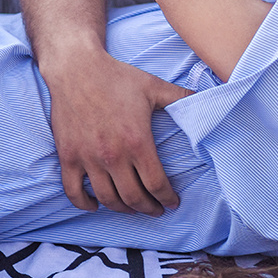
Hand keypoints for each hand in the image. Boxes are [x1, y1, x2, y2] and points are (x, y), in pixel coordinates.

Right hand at [44, 52, 192, 214]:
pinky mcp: (68, 156)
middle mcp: (112, 155)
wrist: (76, 68)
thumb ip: (181, 97)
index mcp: (137, 142)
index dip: (167, 198)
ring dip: (123, 209)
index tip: (172, 202)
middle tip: (156, 209)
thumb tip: (208, 97)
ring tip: (133, 208)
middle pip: (134, 197)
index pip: (156, 184)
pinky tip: (96, 205)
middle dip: (149, 208)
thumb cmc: (117, 77)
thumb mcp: (154, 86)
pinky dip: (84, 204)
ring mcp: (87, 158)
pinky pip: (73, 191)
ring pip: (107, 198)